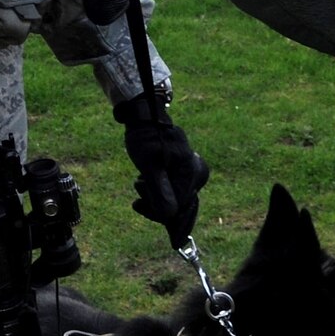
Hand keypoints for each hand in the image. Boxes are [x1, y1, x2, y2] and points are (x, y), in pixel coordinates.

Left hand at [115, 92, 210, 246]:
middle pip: (179, 207)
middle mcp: (197, 174)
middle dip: (157, 206)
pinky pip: (176, 192)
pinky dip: (161, 193)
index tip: (137, 204)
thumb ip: (159, 191)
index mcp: (191, 173)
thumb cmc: (146, 139)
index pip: (177, 208)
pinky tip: (147, 183)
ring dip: (156, 198)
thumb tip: (169, 216)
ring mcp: (194, 173)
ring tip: (141, 180)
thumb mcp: (149, 165)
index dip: (156, 212)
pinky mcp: (187, 172)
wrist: (146, 119)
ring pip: (176, 200)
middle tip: (138, 193)